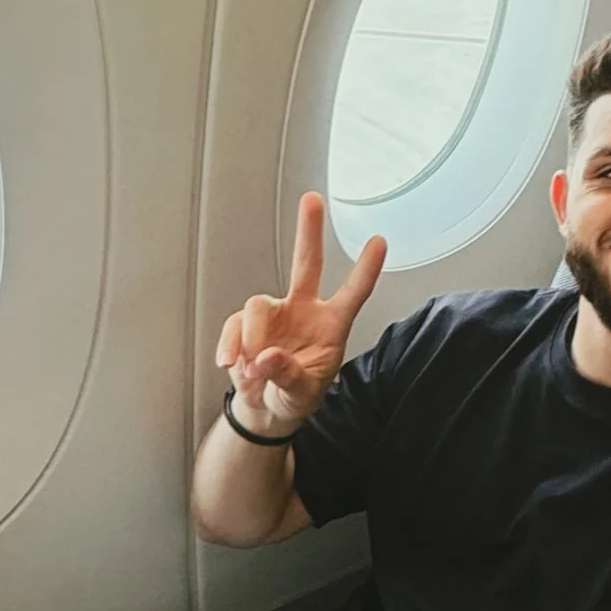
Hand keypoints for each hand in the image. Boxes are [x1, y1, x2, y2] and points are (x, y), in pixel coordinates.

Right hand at [216, 191, 385, 434]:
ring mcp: (274, 315)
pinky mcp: (245, 325)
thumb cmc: (294, 397)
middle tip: (312, 200)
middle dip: (308, 232)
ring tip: (254, 369)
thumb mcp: (302, 394)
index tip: (379, 242)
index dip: (365, 269)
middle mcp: (303, 311)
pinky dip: (231, 345)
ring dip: (253, 338)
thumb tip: (268, 356)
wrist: (264, 409)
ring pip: (258, 305)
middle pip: (306, 264)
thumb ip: (288, 376)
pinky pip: (234, 326)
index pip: (352, 293)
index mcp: (330, 325)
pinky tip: (231, 364)